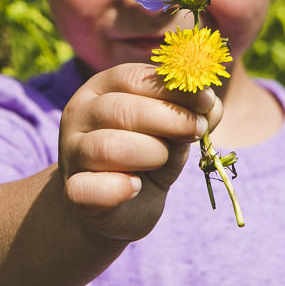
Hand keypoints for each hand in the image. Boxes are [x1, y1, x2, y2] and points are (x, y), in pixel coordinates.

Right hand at [59, 62, 222, 243]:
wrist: (117, 208)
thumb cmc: (146, 158)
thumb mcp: (172, 133)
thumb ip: (190, 116)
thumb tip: (213, 106)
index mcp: (101, 88)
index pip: (132, 78)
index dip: (173, 89)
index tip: (206, 102)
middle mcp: (79, 115)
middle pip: (121, 110)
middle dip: (169, 120)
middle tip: (196, 131)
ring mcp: (71, 153)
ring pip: (108, 147)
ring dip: (150, 153)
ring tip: (162, 161)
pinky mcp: (73, 191)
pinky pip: (89, 189)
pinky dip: (118, 189)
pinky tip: (134, 187)